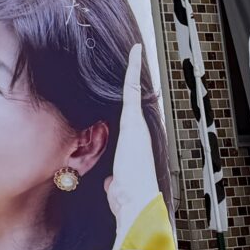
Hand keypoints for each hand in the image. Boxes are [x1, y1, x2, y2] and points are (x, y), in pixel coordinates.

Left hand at [104, 45, 156, 238]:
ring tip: (135, 47)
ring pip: (134, 89)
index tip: (130, 83)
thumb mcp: (116, 186)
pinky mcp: (133, 119)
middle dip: (134, 76)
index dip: (130, 99)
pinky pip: (132, 88)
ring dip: (134, 69)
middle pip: (135, 98)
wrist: (137, 202)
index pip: (129, 115)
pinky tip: (135, 50)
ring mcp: (137, 123)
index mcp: (133, 143)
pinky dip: (133, 69)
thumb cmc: (127, 198)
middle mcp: (138, 130)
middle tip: (136, 53)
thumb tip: (110, 184)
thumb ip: (113, 181)